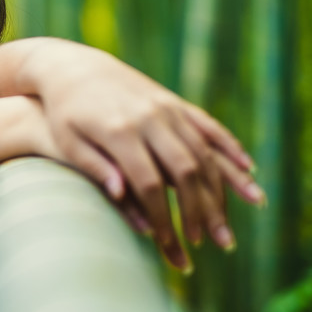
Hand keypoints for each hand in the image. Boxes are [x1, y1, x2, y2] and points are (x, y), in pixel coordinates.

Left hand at [17, 39, 263, 269]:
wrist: (73, 68)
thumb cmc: (64, 113)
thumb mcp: (68, 141)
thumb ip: (94, 167)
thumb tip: (120, 195)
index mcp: (118, 131)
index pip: (148, 183)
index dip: (162, 216)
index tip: (169, 244)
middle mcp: (148, 118)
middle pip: (184, 170)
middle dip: (200, 210)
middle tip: (207, 243)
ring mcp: (165, 108)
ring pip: (203, 152)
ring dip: (221, 190)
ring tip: (226, 224)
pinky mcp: (174, 102)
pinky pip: (209, 127)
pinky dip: (230, 149)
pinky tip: (247, 171)